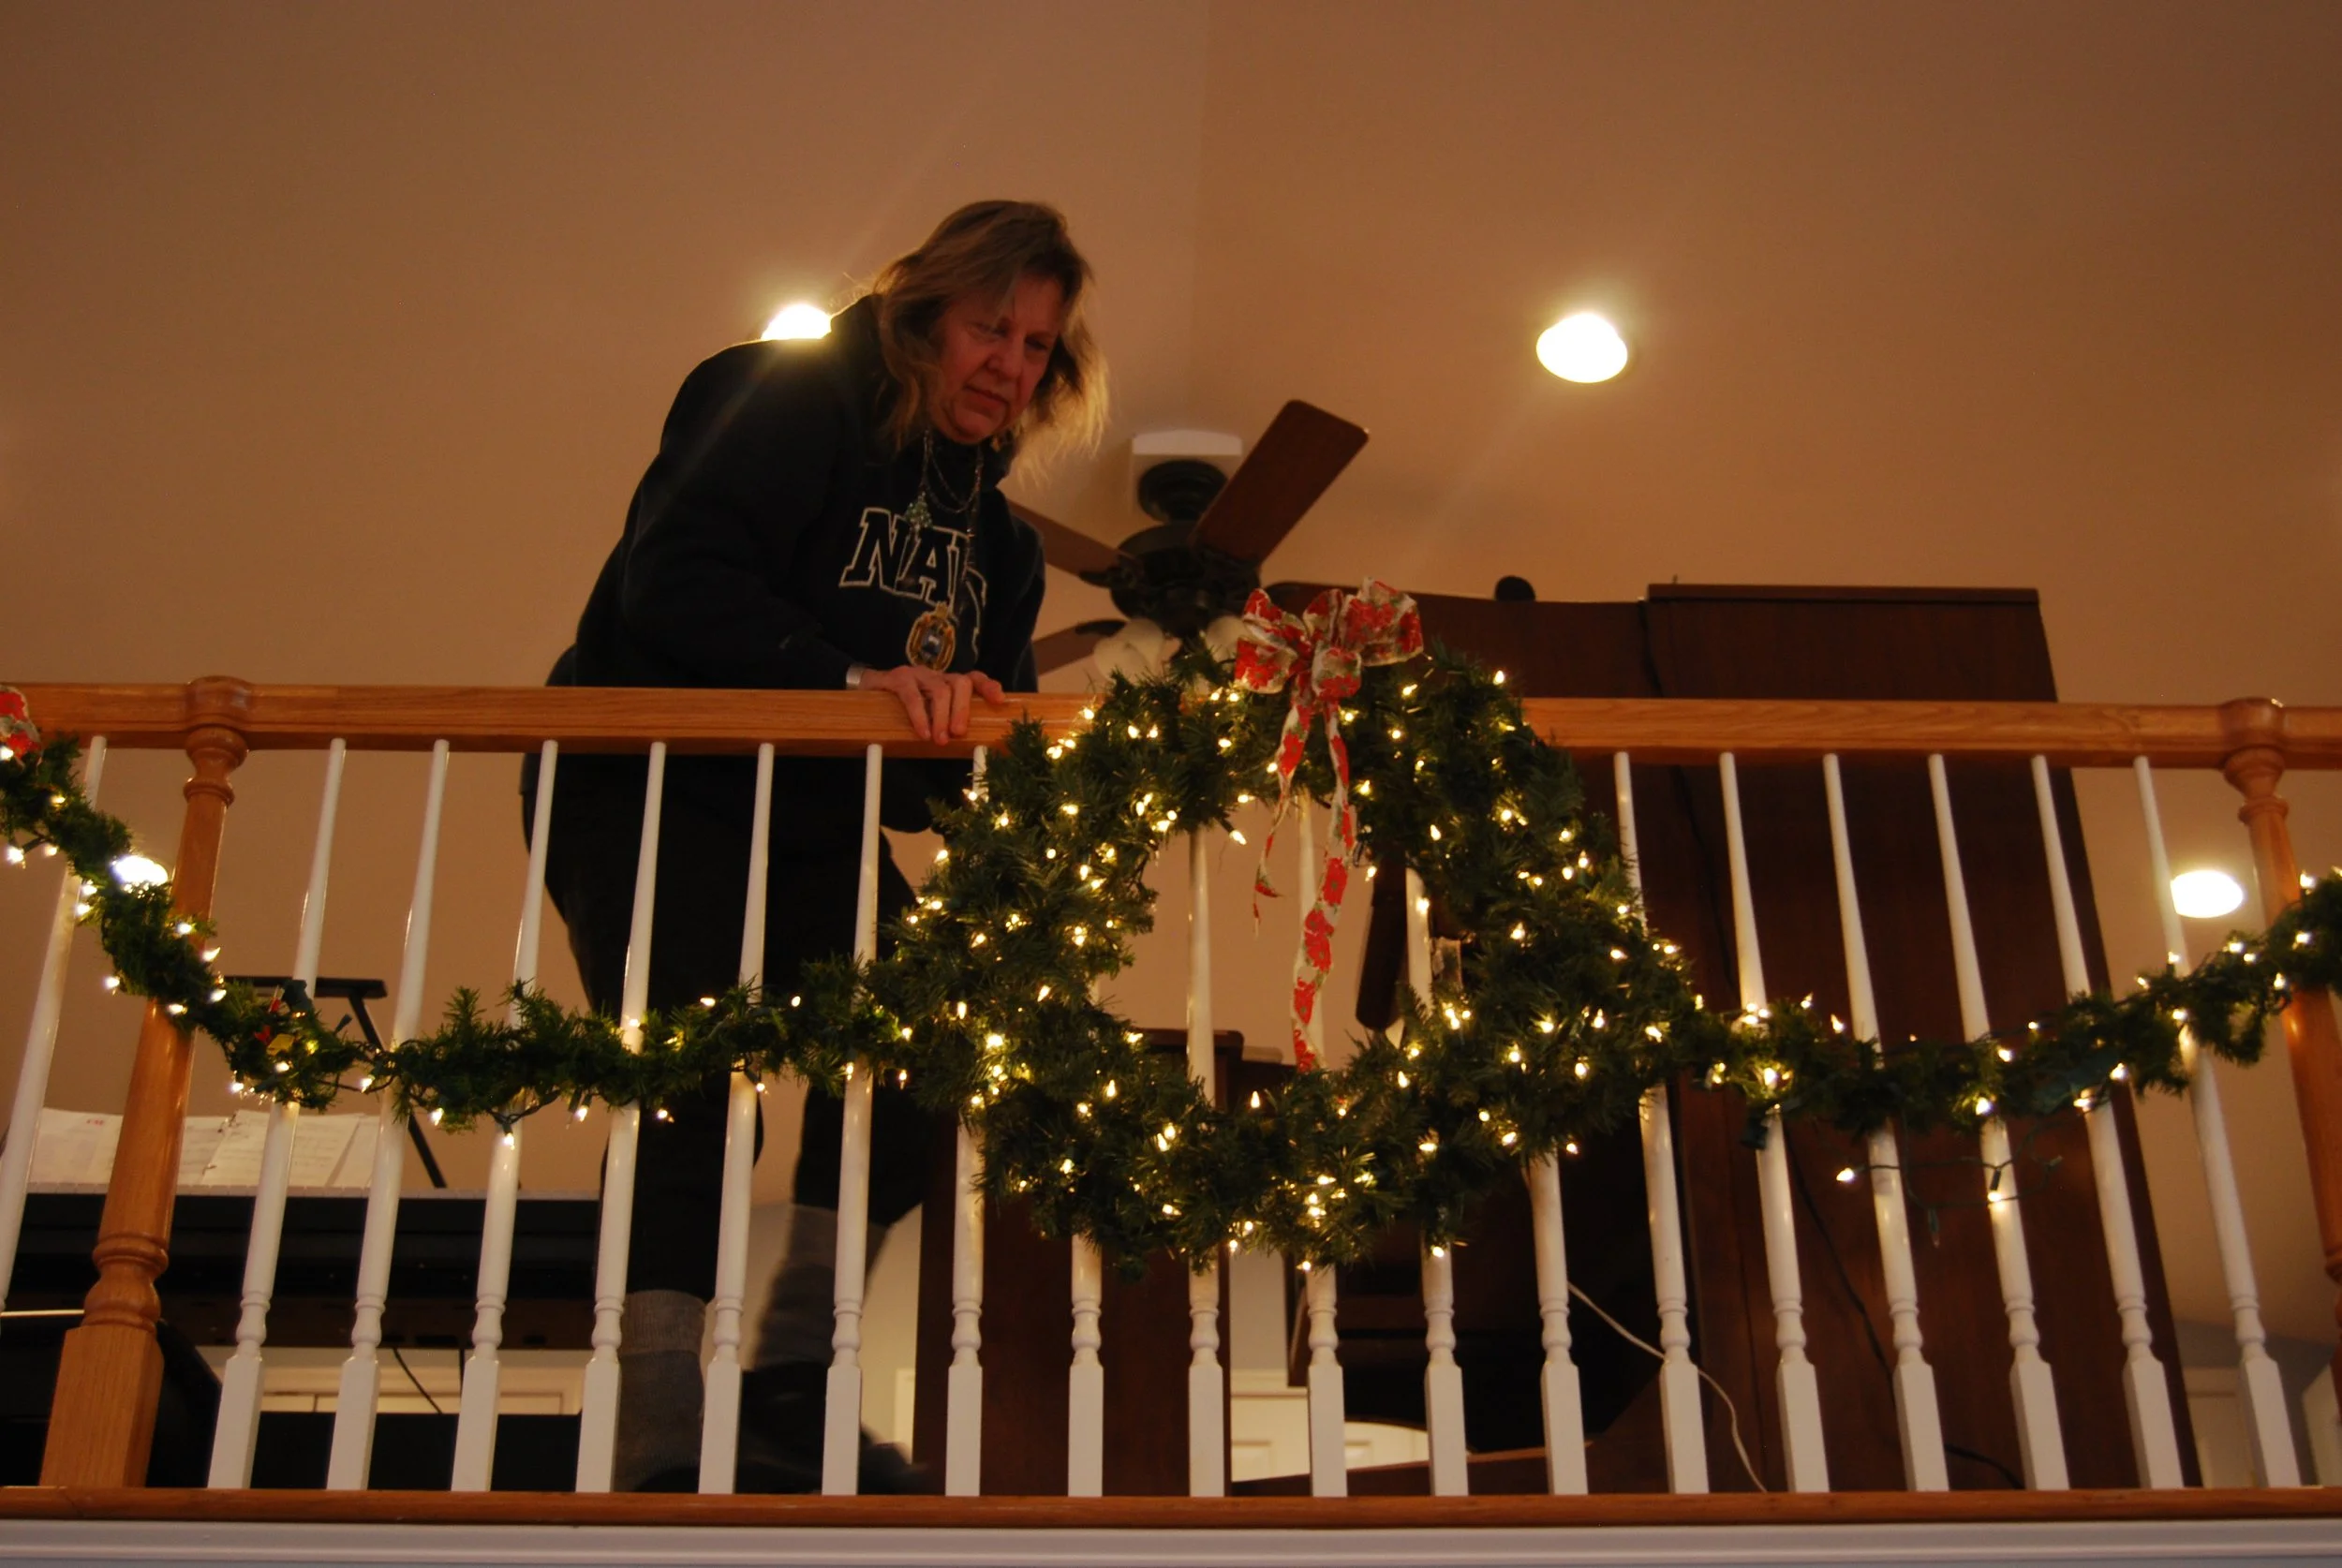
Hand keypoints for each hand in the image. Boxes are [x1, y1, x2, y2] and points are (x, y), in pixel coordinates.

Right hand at [864, 665, 1006, 740]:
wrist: (868, 688)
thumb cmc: (903, 705)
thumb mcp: (928, 712)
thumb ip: (946, 721)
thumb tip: (964, 743)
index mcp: (948, 682)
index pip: (974, 678)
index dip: (988, 687)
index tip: (999, 701)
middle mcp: (937, 675)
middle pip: (960, 684)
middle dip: (963, 710)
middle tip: (959, 734)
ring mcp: (919, 674)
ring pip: (940, 690)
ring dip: (942, 717)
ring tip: (940, 739)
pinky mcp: (899, 678)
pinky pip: (912, 696)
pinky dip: (919, 716)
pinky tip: (922, 732)